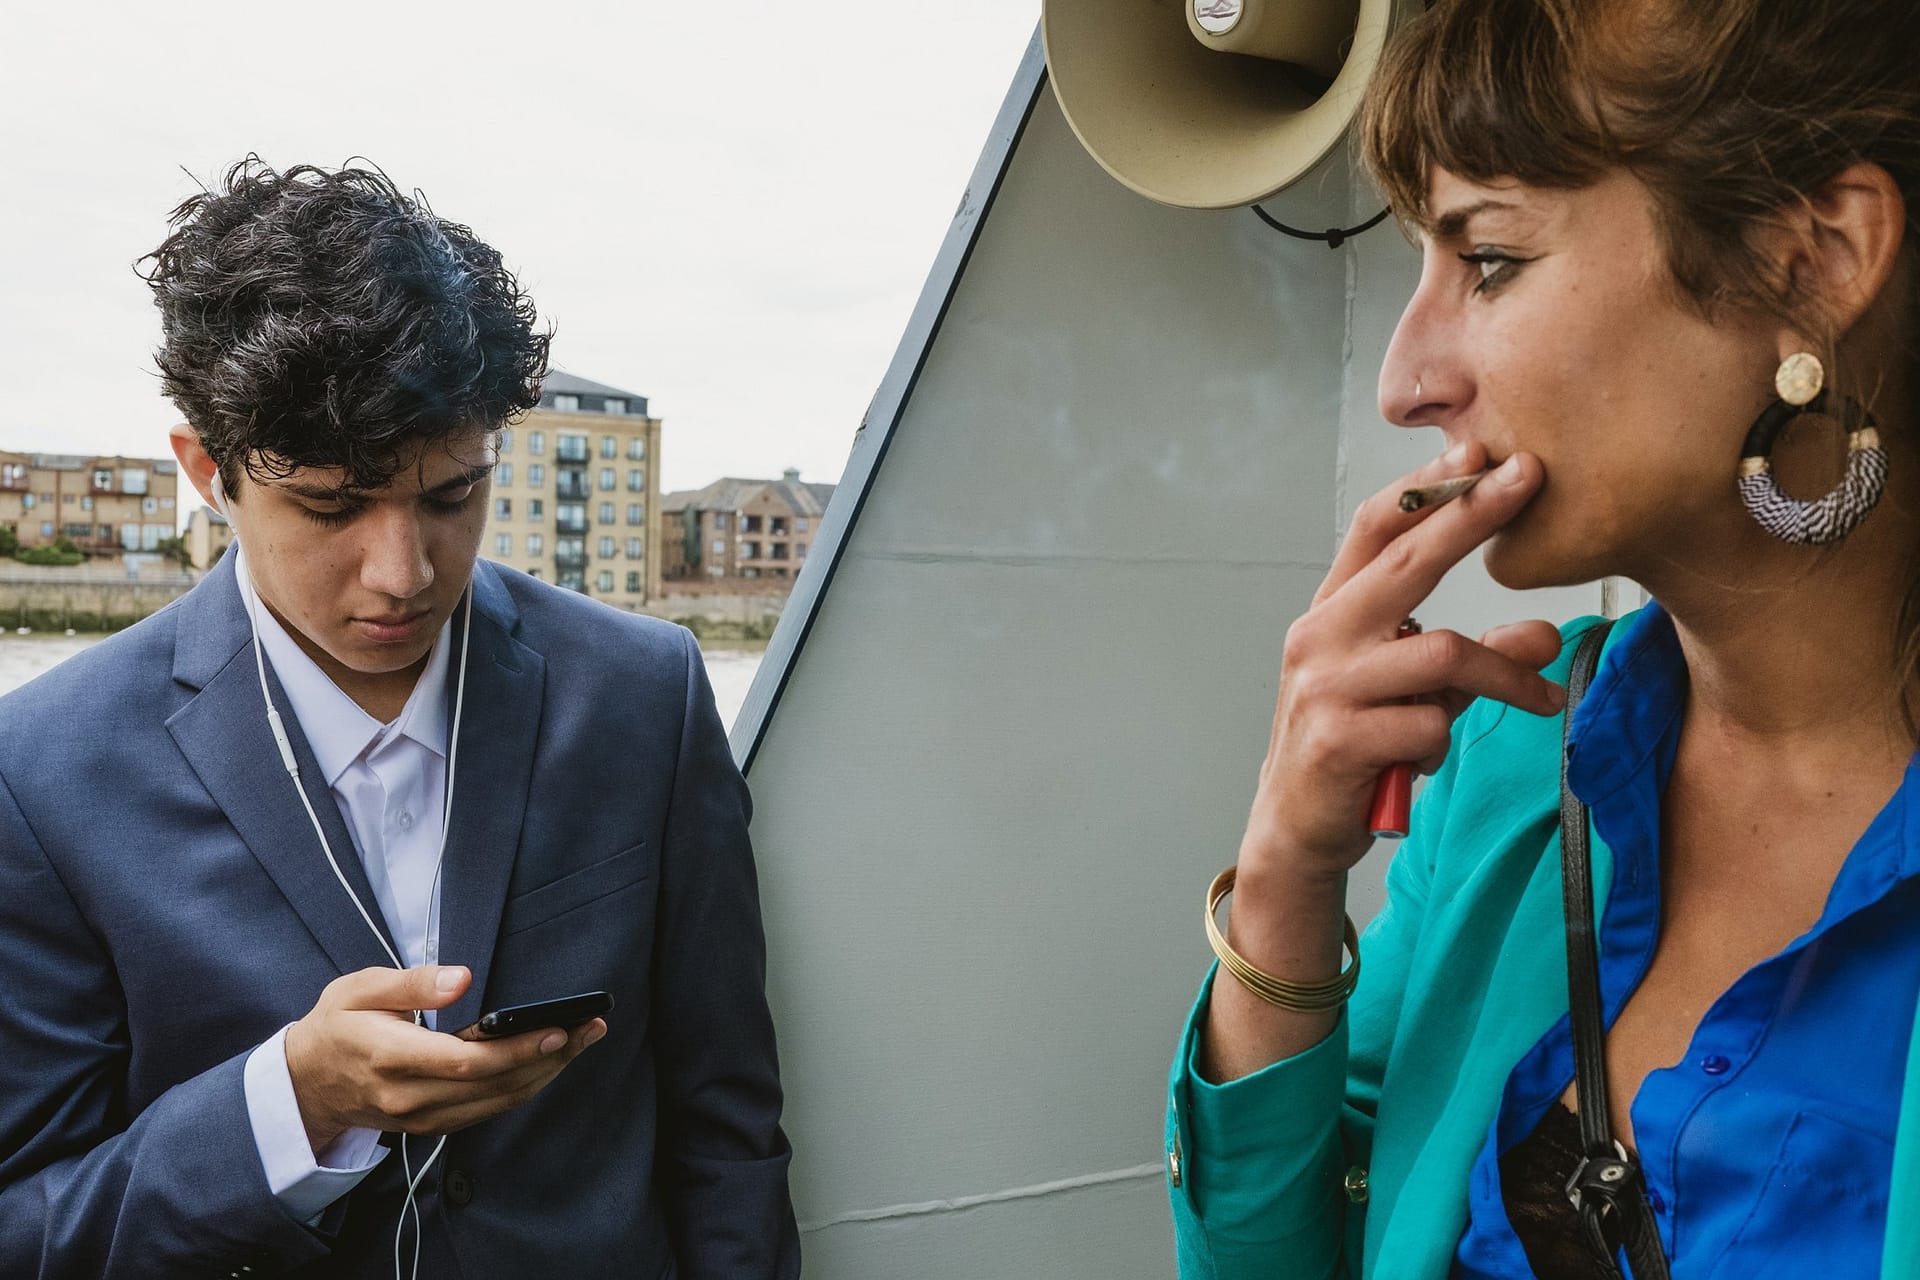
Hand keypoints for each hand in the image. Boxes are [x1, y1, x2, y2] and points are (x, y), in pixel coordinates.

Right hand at [283, 965, 606, 1153]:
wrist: (306, 1084)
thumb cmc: (337, 1026)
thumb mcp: (359, 988)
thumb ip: (412, 983)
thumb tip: (462, 978)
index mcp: (390, 1056)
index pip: (465, 1061)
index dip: (516, 1049)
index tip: (558, 1028)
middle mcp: (409, 1096)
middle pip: (492, 1083)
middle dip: (549, 1056)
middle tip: (591, 1026)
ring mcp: (422, 1118)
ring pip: (497, 1101)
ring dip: (547, 1073)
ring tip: (584, 1039)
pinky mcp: (432, 1126)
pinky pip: (489, 1110)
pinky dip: (525, 1087)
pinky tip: (552, 1062)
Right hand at [1245, 444, 1566, 880]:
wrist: (1298, 828)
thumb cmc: (1358, 746)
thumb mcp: (1417, 693)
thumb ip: (1475, 658)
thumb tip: (1549, 634)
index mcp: (1332, 613)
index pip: (1376, 530)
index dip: (1429, 489)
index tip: (1481, 451)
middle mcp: (1320, 637)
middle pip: (1407, 560)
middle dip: (1472, 514)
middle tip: (1530, 477)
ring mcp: (1325, 687)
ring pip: (1442, 654)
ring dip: (1504, 676)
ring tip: (1542, 700)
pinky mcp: (1338, 739)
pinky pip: (1430, 723)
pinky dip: (1445, 741)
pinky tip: (1423, 761)